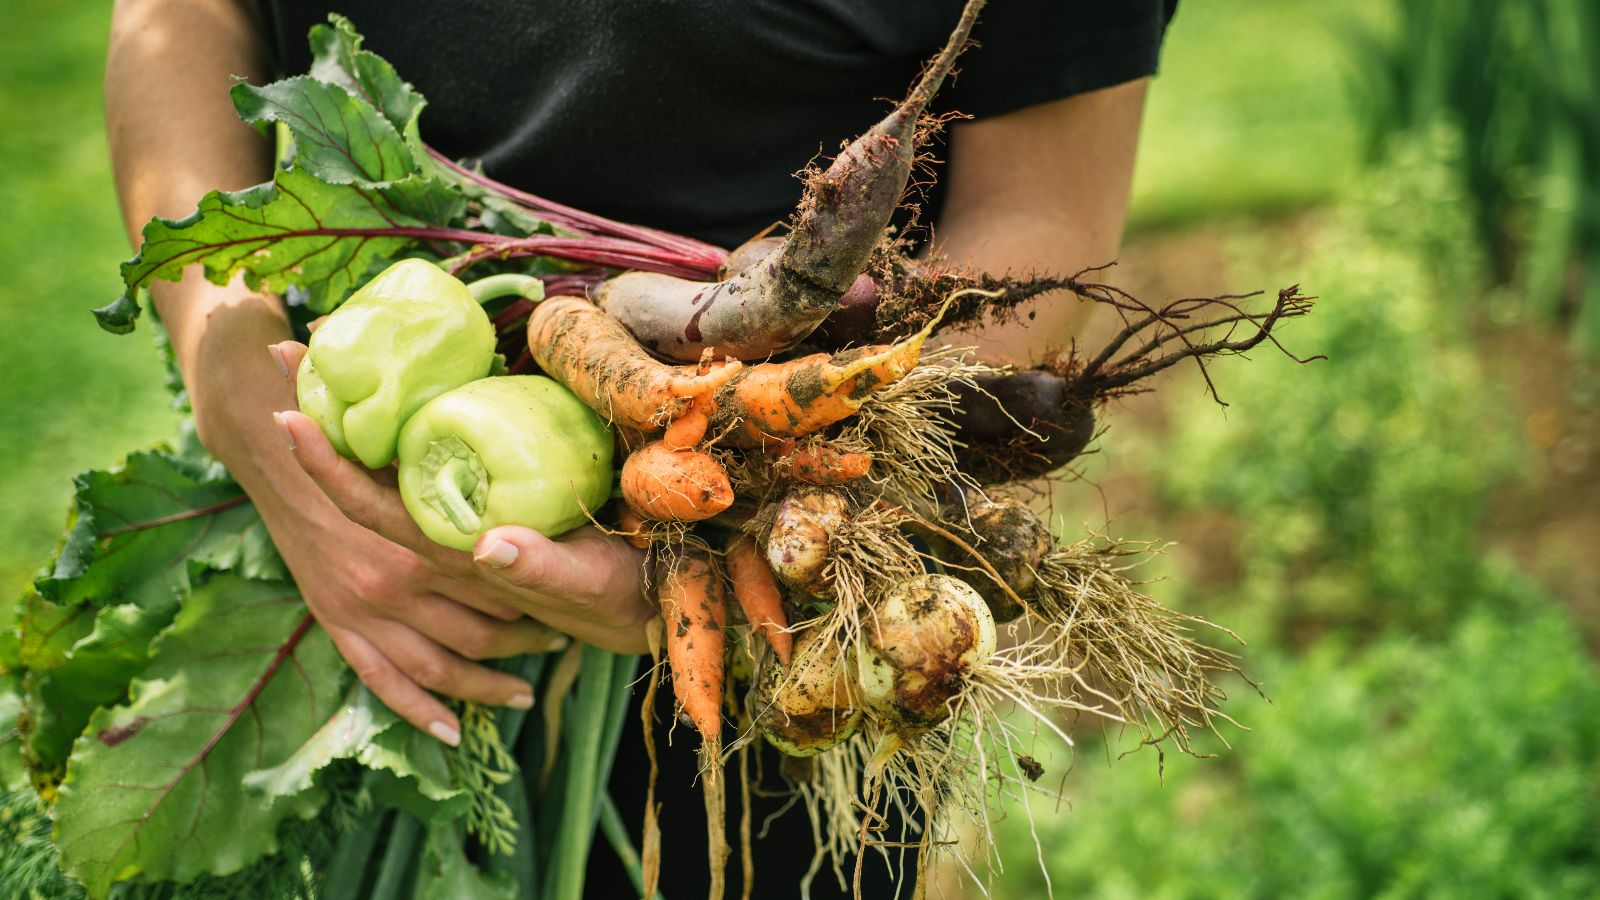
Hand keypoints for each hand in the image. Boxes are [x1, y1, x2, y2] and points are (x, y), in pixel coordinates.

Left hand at [269, 342, 655, 728]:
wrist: (642, 606)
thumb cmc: (615, 594)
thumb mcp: (585, 585)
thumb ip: (540, 570)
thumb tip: (489, 546)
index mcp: (453, 552)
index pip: (374, 506)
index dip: (327, 465)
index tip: (286, 413)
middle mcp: (443, 533)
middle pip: (364, 474)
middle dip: (323, 414)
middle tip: (286, 353)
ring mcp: (463, 516)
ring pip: (388, 465)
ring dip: (349, 415)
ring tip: (320, 360)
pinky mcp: (488, 502)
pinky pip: (428, 462)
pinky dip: (399, 425)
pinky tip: (391, 389)